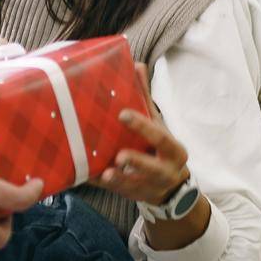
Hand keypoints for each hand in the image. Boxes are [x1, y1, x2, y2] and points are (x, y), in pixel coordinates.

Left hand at [97, 65, 188, 205]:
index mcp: (173, 149)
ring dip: (120, 180)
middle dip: (137, 162)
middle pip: (153, 167)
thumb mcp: (158, 124)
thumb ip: (145, 99)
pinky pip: (117, 192)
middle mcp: (165, 170)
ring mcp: (150, 186)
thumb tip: (137, 65)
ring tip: (107, 174)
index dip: (142, 126)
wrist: (171, 188)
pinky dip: (103, 185)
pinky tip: (88, 177)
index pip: (160, 136)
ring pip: (135, 185)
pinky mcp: (133, 195)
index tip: (123, 115)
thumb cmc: (160, 148)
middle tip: (120, 156)